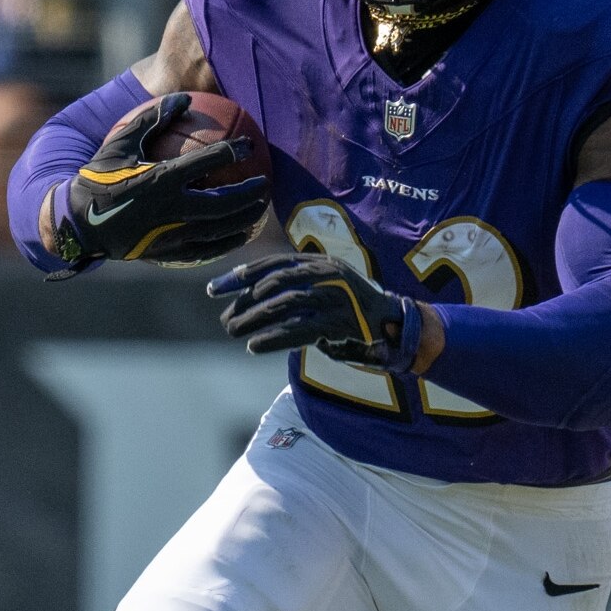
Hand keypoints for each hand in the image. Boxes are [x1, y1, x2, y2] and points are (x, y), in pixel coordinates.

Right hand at [60, 92, 267, 265]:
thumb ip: (152, 119)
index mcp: (161, 179)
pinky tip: (240, 235)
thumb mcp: (119, 143)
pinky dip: (227, 243)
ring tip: (261, 210)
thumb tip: (184, 97)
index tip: (250, 144)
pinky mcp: (169, 253)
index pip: (207, 162)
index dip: (233, 151)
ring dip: (245, 219)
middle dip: (251, 193)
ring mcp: (172, 235)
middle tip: (266, 183)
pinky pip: (207, 250)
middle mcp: (171, 209)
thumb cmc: (99, 178)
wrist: (78, 223)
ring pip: (220, 230)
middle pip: (225, 203)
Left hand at [206, 253, 415, 363]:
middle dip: (244, 301)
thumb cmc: (354, 309)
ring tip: (234, 332)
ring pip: (285, 305)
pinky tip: (254, 347)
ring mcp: (335, 297)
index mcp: (321, 263)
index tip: (215, 289)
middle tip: (224, 319)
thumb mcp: (326, 288)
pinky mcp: (340, 323)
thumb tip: (251, 299)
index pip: (274, 264)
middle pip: (276, 283)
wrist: (395, 325)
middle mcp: (328, 274)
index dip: (242, 275)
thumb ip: (297, 287)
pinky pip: (299, 330)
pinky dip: (273, 339)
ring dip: (254, 319)